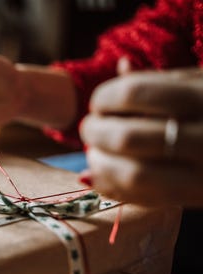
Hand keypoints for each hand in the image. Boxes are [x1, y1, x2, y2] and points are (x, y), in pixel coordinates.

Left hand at [80, 68, 202, 205]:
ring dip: (99, 165)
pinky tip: (102, 175)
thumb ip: (160, 79)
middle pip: (128, 138)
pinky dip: (112, 188)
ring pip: (133, 175)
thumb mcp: (202, 84)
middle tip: (89, 129)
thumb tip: (120, 66)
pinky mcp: (194, 199)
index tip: (98, 103)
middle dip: (96, 133)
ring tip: (93, 154)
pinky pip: (142, 200)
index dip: (105, 97)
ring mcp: (202, 174)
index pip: (135, 93)